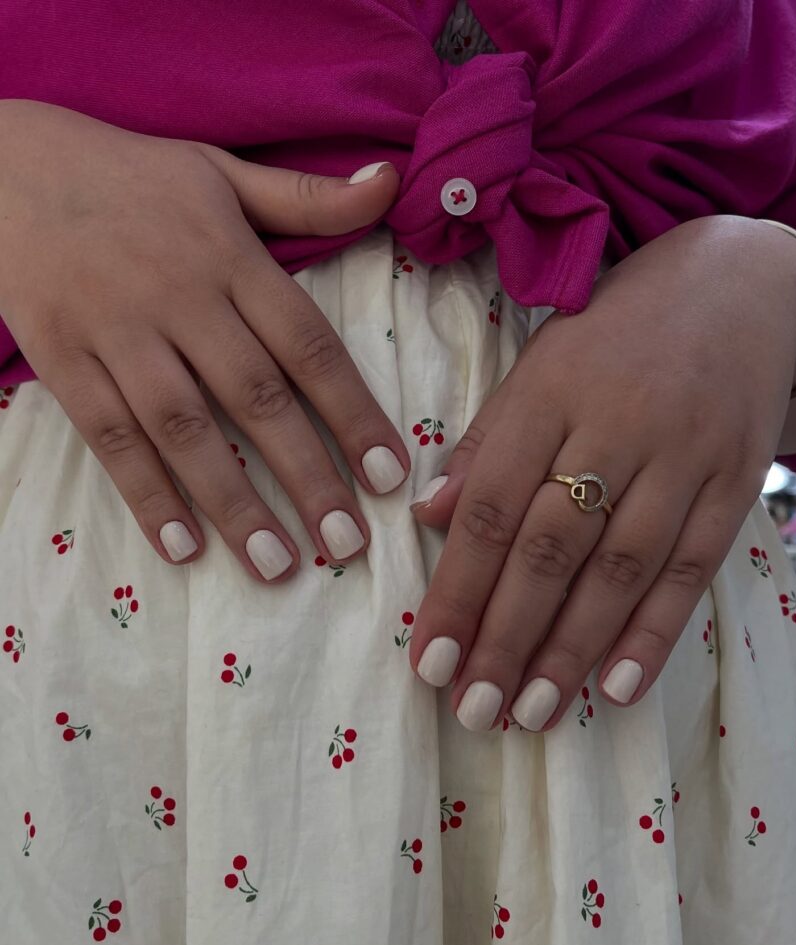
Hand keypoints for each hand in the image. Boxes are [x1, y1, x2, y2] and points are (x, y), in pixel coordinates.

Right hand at [0, 99, 407, 579]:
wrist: (5, 163)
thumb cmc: (132, 177)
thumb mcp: (223, 171)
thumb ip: (308, 197)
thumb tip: (392, 184)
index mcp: (231, 258)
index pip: (308, 346)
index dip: (353, 412)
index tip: (389, 474)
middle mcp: (180, 299)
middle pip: (256, 398)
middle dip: (307, 476)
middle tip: (347, 544)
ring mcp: (118, 332)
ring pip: (185, 429)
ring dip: (233, 502)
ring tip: (276, 565)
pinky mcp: (62, 359)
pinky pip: (109, 434)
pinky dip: (145, 492)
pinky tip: (181, 547)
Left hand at [408, 215, 795, 730]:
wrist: (735, 287)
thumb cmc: (614, 334)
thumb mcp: (537, 367)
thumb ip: (485, 442)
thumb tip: (429, 516)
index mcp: (548, 396)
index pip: (491, 508)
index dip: (457, 589)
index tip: (430, 658)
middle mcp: (614, 427)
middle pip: (550, 550)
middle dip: (506, 637)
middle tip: (474, 711)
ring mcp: (682, 457)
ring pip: (618, 569)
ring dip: (571, 649)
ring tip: (532, 713)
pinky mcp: (734, 481)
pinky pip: (693, 567)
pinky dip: (655, 630)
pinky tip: (619, 687)